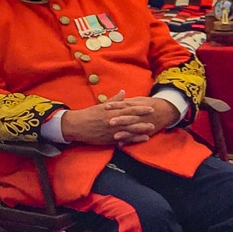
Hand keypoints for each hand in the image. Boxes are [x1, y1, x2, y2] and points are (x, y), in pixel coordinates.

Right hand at [59, 92, 176, 147]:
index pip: (128, 109)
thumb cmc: (89, 114)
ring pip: (129, 129)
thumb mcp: (101, 105)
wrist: (77, 126)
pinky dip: (134, 139)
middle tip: (155, 116)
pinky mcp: (110, 139)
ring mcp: (112, 130)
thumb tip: (123, 92)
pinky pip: (124, 139)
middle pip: (131, 119)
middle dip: (144, 118)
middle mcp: (113, 120)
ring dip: (141, 129)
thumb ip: (114, 100)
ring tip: (152, 128)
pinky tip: (142, 139)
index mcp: (111, 111)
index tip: (150, 107)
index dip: (140, 108)